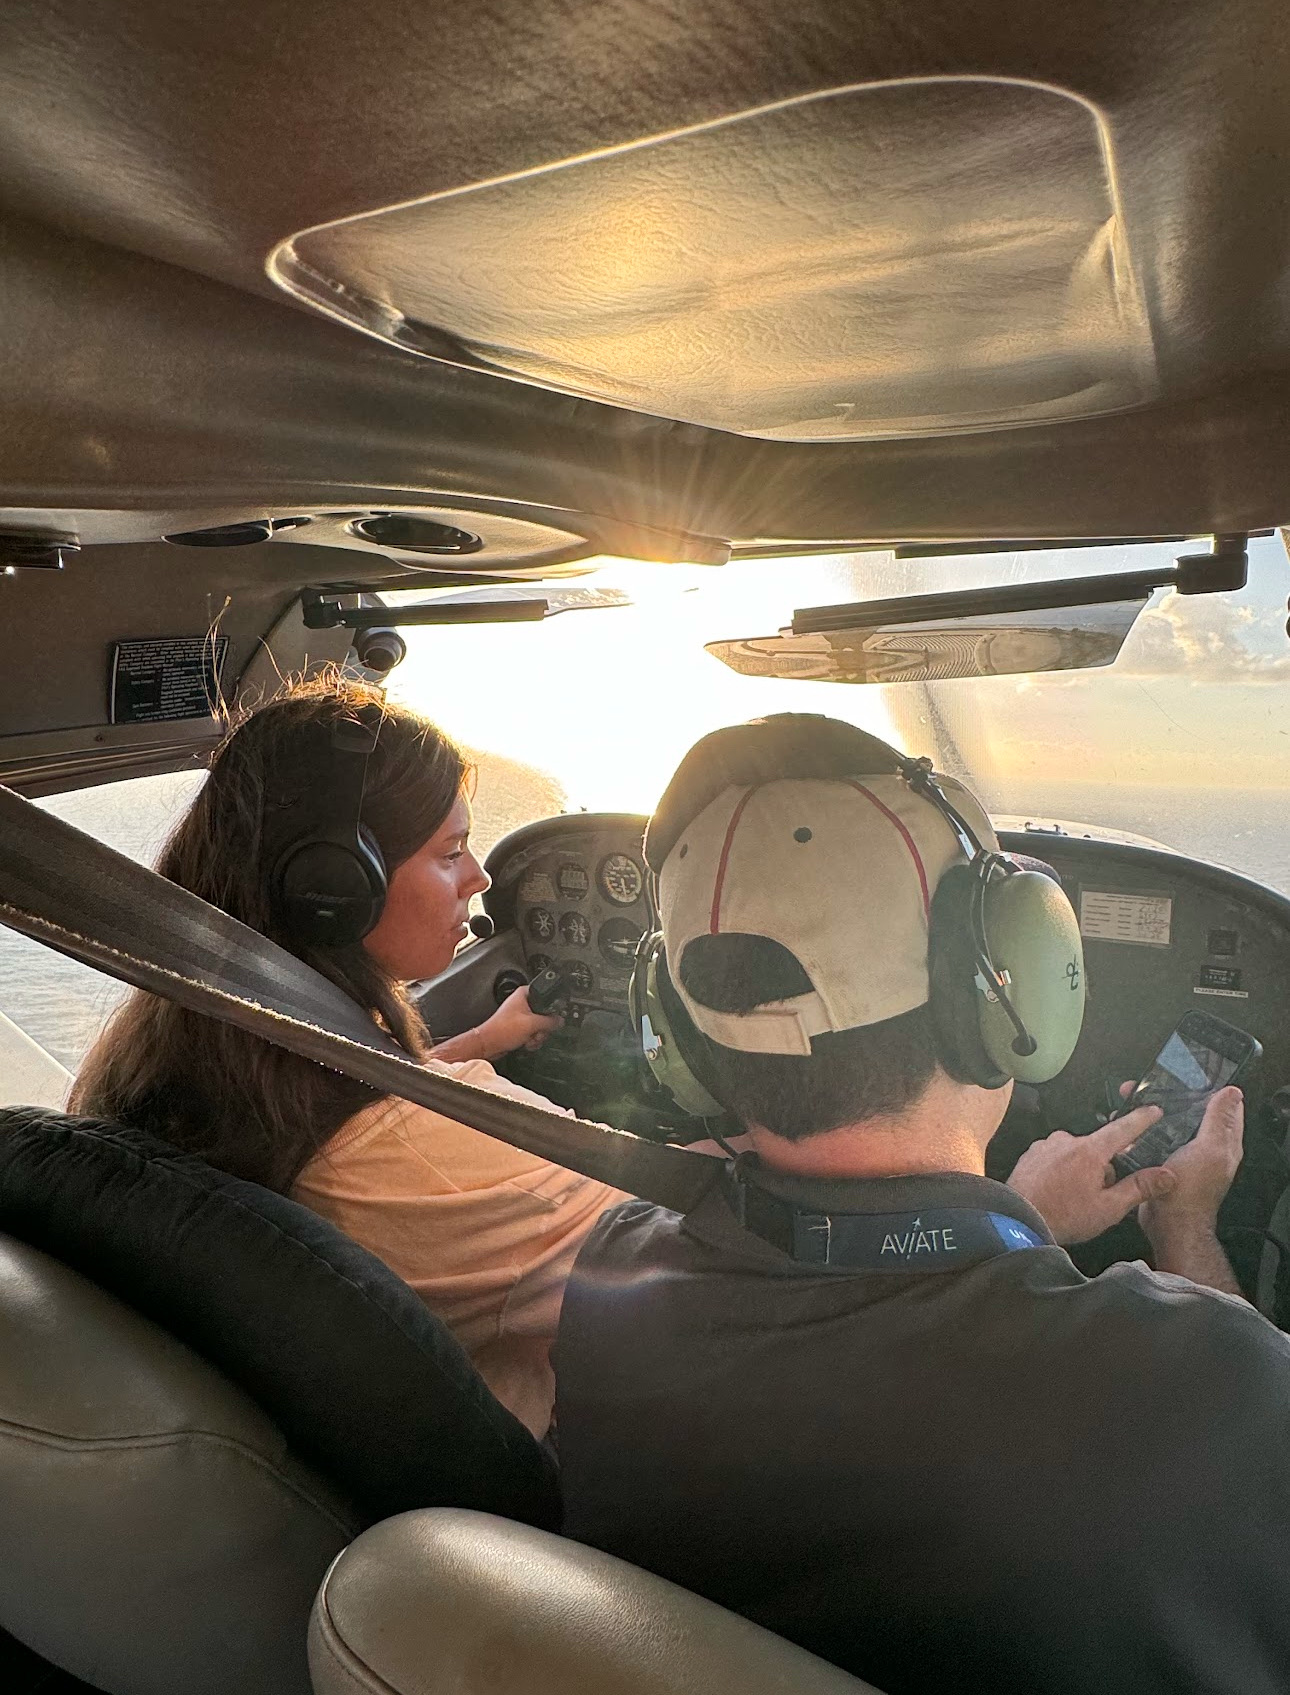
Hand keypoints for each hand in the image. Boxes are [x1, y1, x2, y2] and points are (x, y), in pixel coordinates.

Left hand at [478, 985, 561, 1056]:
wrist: (489, 1044)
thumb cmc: (502, 1030)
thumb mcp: (532, 1024)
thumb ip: (550, 1022)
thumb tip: (560, 1021)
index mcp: (524, 994)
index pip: (545, 995)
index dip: (550, 1008)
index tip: (550, 1017)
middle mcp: (522, 1003)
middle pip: (545, 1014)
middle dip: (542, 1028)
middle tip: (536, 1031)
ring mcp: (521, 1016)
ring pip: (540, 1025)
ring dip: (537, 1036)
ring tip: (529, 1038)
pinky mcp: (520, 1027)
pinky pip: (533, 1032)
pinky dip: (532, 1039)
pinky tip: (526, 1042)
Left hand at [1008, 1105, 1177, 1245]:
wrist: (1017, 1221)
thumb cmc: (1062, 1216)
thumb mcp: (1108, 1208)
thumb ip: (1138, 1188)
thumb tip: (1166, 1176)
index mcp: (1089, 1151)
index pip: (1123, 1128)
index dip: (1141, 1119)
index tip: (1153, 1110)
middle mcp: (1066, 1140)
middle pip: (1098, 1147)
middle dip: (1104, 1168)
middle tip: (1098, 1195)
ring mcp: (1046, 1145)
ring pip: (1075, 1153)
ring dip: (1080, 1170)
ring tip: (1073, 1198)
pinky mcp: (1031, 1154)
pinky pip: (1055, 1157)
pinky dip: (1060, 1171)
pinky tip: (1057, 1192)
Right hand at [1139, 1084, 1244, 1251]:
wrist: (1168, 1223)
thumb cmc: (1190, 1193)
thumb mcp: (1209, 1149)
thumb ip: (1220, 1120)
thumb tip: (1232, 1093)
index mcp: (1223, 1142)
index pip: (1226, 1107)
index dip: (1214, 1088)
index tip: (1197, 1074)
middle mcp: (1206, 1148)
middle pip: (1196, 1112)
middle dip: (1179, 1097)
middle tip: (1161, 1084)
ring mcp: (1185, 1155)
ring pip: (1173, 1124)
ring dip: (1158, 1112)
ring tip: (1142, 1100)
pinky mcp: (1165, 1162)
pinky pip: (1157, 1139)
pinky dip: (1146, 1130)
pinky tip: (1135, 1125)